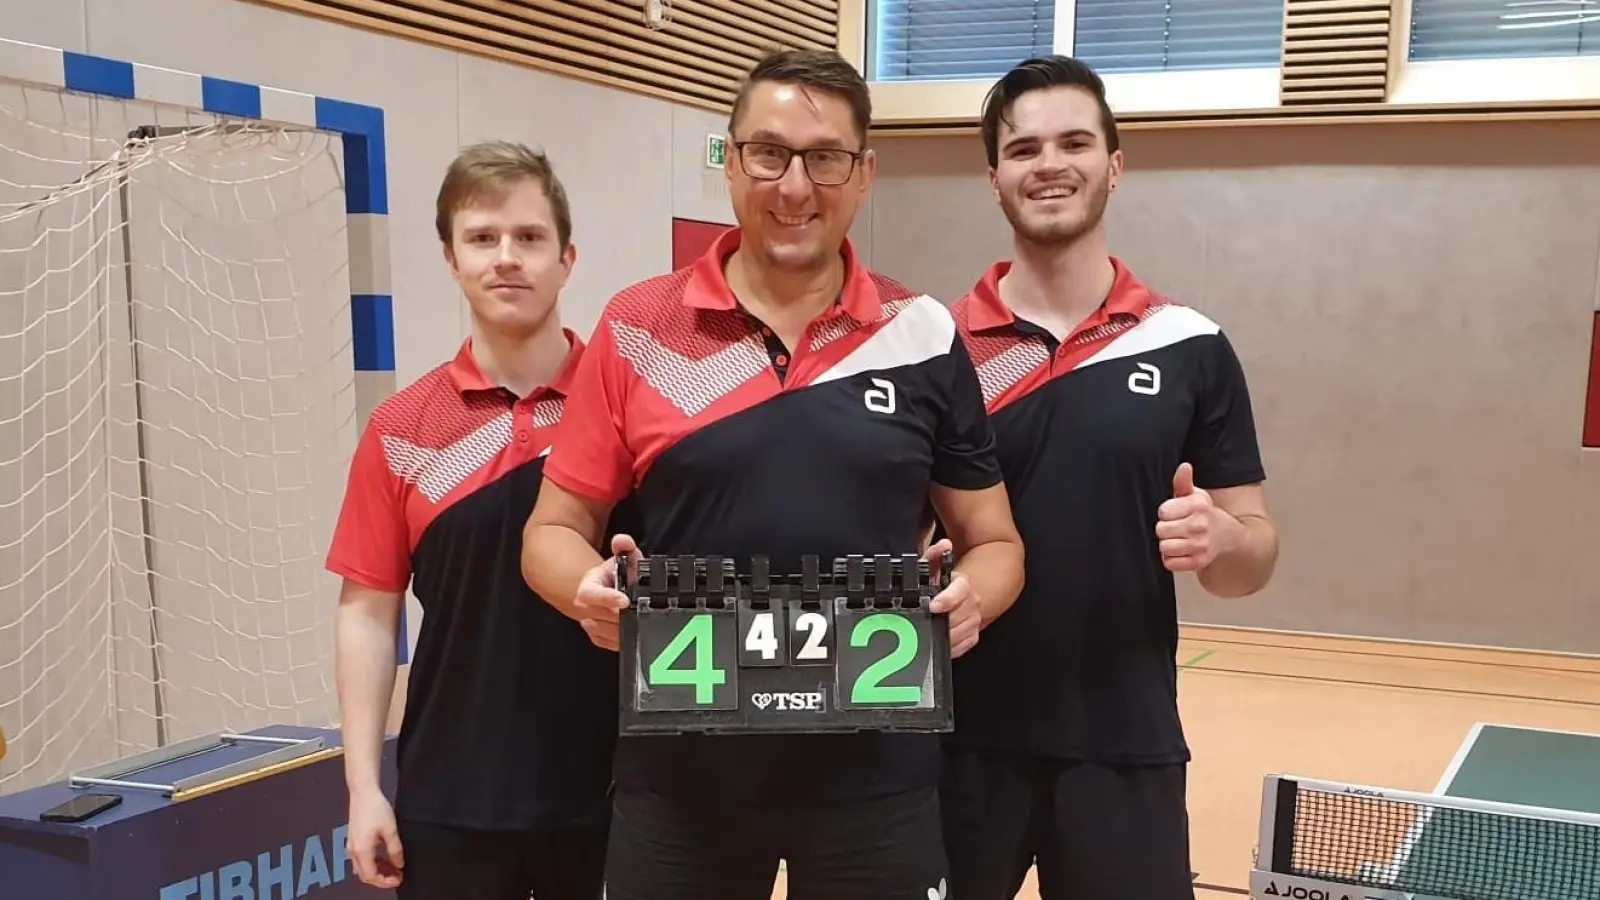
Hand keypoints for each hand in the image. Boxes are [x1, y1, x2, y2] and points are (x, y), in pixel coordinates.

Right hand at [346, 788, 403, 888]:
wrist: (363, 792)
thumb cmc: (374, 806)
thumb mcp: (390, 830)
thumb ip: (395, 849)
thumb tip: (399, 863)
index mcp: (362, 850)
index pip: (371, 876)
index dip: (385, 881)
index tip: (398, 879)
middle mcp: (353, 850)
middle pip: (365, 875)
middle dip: (382, 879)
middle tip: (397, 876)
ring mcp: (352, 845)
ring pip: (363, 867)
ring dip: (378, 870)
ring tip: (394, 868)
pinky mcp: (354, 840)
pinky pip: (362, 858)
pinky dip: (374, 862)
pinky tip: (385, 858)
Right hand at [574, 533, 636, 650]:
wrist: (606, 591)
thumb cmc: (615, 575)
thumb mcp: (624, 558)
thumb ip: (625, 547)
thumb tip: (623, 540)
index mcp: (587, 586)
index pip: (592, 594)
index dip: (608, 598)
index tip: (624, 601)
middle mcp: (584, 607)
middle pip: (603, 616)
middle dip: (623, 616)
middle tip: (640, 612)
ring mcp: (589, 624)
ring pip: (607, 632)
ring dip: (625, 628)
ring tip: (638, 618)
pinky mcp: (597, 638)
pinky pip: (611, 643)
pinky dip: (623, 638)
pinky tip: (632, 628)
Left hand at [924, 538, 980, 657]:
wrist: (964, 598)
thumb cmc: (944, 585)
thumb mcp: (934, 568)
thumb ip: (934, 556)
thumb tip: (943, 545)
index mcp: (962, 585)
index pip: (959, 591)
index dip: (947, 599)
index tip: (933, 606)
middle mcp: (972, 603)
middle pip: (956, 616)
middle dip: (937, 621)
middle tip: (921, 623)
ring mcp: (973, 621)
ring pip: (957, 633)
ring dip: (941, 635)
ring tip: (926, 633)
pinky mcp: (972, 636)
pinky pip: (960, 646)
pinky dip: (947, 646)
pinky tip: (937, 641)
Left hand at [1156, 463, 1236, 572]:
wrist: (1227, 537)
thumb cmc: (1205, 514)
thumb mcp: (1195, 496)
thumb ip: (1183, 482)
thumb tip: (1184, 467)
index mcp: (1199, 506)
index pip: (1163, 512)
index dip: (1166, 513)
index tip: (1175, 513)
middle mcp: (1200, 525)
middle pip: (1160, 530)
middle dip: (1165, 529)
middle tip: (1177, 527)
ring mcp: (1200, 545)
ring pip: (1164, 547)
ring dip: (1168, 544)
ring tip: (1179, 539)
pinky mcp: (1198, 562)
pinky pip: (1169, 563)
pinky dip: (1172, 559)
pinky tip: (1182, 551)